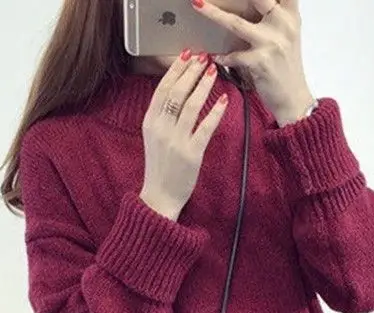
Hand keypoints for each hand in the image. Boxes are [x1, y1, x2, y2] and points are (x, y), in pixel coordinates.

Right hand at [140, 51, 230, 220]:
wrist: (159, 197)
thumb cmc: (159, 167)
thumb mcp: (153, 137)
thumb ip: (162, 116)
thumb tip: (177, 93)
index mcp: (150, 122)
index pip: (163, 89)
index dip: (176, 70)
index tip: (186, 55)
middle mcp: (161, 129)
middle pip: (177, 93)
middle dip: (192, 72)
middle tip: (204, 57)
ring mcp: (176, 141)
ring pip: (191, 106)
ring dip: (204, 86)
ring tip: (214, 71)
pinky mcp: (191, 154)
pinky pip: (205, 128)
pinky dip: (215, 112)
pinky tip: (223, 99)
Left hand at [192, 0, 314, 126]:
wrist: (293, 98)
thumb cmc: (286, 67)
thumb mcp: (287, 35)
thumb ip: (275, 15)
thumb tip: (253, 2)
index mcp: (291, 15)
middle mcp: (283, 24)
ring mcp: (272, 43)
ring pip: (236, 23)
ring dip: (213, 13)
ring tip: (197, 4)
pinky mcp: (260, 62)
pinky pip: (233, 56)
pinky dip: (222, 57)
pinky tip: (216, 57)